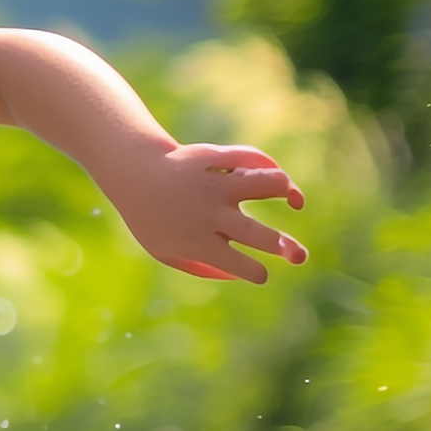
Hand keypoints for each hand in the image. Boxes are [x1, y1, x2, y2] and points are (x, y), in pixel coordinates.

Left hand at [101, 142, 306, 281]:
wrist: (130, 173)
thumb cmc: (149, 217)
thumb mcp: (163, 251)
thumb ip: (200, 268)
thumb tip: (239, 275)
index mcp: (197, 241)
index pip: (236, 263)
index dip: (255, 272)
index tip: (261, 274)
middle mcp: (209, 213)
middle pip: (254, 232)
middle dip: (284, 246)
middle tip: (300, 257)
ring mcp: (213, 183)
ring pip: (262, 183)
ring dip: (286, 191)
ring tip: (295, 201)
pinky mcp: (214, 157)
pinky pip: (248, 156)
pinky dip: (267, 164)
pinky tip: (274, 175)